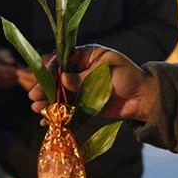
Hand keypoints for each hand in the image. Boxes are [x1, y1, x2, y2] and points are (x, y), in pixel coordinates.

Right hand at [0, 48, 19, 87]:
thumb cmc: (1, 56)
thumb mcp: (3, 52)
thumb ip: (7, 56)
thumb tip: (12, 61)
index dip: (8, 69)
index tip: (17, 69)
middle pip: (0, 76)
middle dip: (12, 75)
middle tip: (22, 74)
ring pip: (2, 81)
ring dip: (13, 79)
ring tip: (21, 76)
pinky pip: (3, 85)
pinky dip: (11, 83)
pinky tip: (18, 79)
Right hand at [27, 45, 157, 123]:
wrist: (143, 99)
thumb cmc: (129, 78)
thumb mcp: (107, 73)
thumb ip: (84, 78)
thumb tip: (63, 79)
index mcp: (87, 55)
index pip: (63, 60)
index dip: (51, 70)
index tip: (43, 80)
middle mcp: (81, 71)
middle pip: (57, 78)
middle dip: (45, 88)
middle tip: (34, 98)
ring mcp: (81, 88)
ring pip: (59, 94)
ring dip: (48, 102)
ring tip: (37, 109)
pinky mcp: (84, 104)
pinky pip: (67, 108)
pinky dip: (58, 115)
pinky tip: (47, 121)